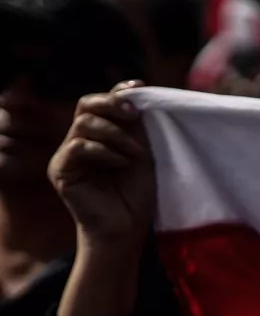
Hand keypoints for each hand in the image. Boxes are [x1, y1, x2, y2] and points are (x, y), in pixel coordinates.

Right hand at [48, 81, 154, 255]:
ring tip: (135, 153)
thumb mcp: (142, 152)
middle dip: (113, 105)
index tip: (139, 87)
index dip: (117, 91)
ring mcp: (67, 156)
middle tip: (135, 116)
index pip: (100, 103)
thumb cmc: (137, 194)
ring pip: (84, 124)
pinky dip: (104, 151)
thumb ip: (136, 126)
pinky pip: (78, 147)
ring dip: (116, 134)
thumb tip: (137, 91)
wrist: (128, 228)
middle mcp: (78, 141)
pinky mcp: (61, 171)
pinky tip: (121, 163)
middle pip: (86, 105)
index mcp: (98, 135)